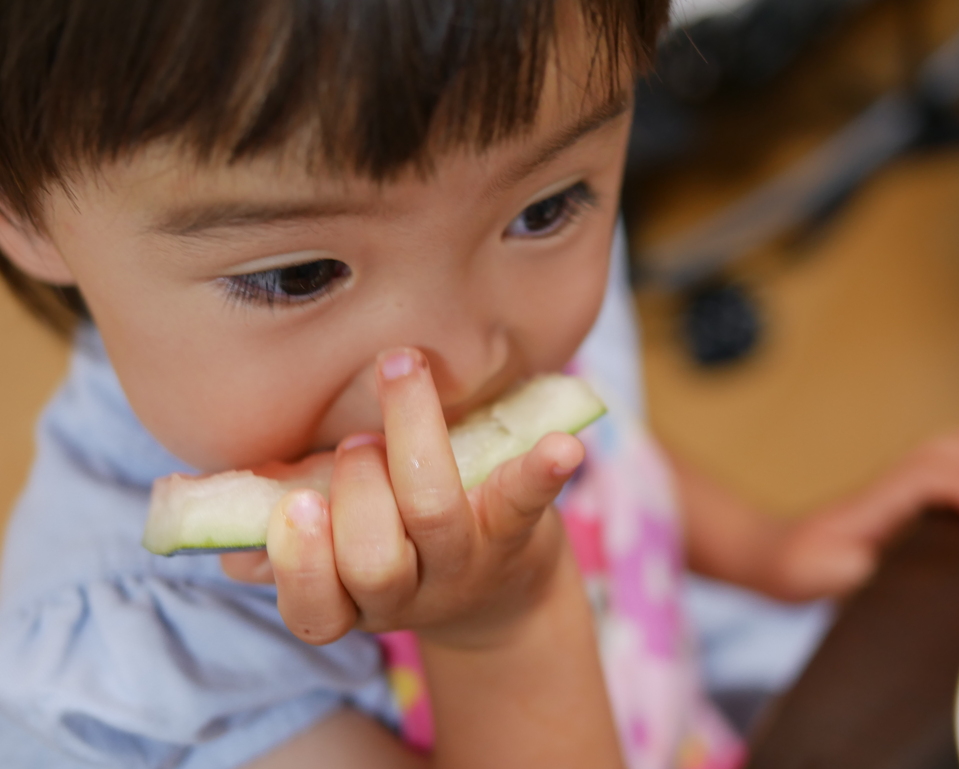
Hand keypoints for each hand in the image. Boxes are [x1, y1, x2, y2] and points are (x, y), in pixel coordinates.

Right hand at [221, 347, 584, 648]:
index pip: (315, 609)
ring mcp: (466, 564)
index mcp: (353, 599)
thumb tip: (219, 523)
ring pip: (437, 516)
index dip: (301, 564)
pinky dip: (542, 469)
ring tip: (401, 371)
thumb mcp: (335, 554)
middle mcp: (408, 594)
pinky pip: (526, 501)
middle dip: (357, 493)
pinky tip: (562, 443)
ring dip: (413, 439)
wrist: (496, 593)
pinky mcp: (517, 530)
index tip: (293, 508)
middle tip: (357, 440)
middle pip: (374, 561)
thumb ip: (284, 535)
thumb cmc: (395, 547)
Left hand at [761, 423, 958, 600]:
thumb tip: (884, 567)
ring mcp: (882, 495)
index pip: (920, 484)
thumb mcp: (822, 577)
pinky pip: (924, 472)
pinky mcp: (884, 504)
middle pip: (932, 462)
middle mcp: (879, 494)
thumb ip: (854, 573)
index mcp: (870, 511)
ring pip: (929, 459)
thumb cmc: (795, 569)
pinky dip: (955, 460)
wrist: (765, 557)